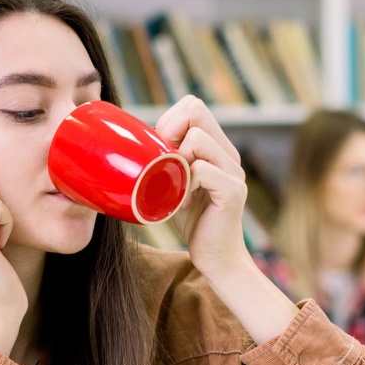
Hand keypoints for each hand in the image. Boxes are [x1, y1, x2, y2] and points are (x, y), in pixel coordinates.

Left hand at [154, 96, 248, 279]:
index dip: (169, 121)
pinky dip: (186, 183)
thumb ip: (168, 161)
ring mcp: (233, 172)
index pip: (192, 106)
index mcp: (217, 148)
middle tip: (166, 163)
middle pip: (195, 109)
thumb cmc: (193, 222)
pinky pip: (202, 169)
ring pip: (197, 138)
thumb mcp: (177, 184)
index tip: (162, 152)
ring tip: (177, 187)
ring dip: (178, 161)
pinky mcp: (232, 192)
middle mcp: (229, 154)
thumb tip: (131, 144)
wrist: (217, 259)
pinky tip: (184, 202)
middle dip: (170, 131)